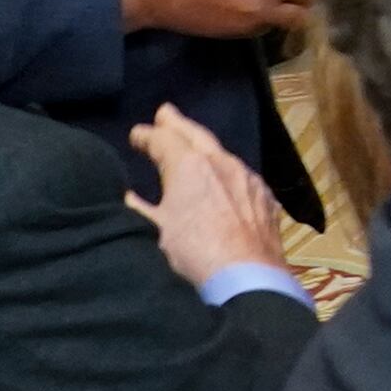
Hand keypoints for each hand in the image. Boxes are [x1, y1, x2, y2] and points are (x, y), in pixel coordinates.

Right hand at [123, 106, 291, 292]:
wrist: (247, 276)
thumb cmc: (192, 253)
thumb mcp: (151, 229)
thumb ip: (135, 206)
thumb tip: (124, 193)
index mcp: (190, 166)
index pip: (164, 140)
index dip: (148, 136)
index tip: (136, 134)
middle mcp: (223, 163)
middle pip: (197, 135)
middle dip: (178, 124)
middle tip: (165, 113)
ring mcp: (249, 179)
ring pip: (223, 153)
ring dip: (203, 145)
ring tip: (192, 142)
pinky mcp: (265, 198)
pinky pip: (241, 175)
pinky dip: (226, 168)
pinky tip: (224, 175)